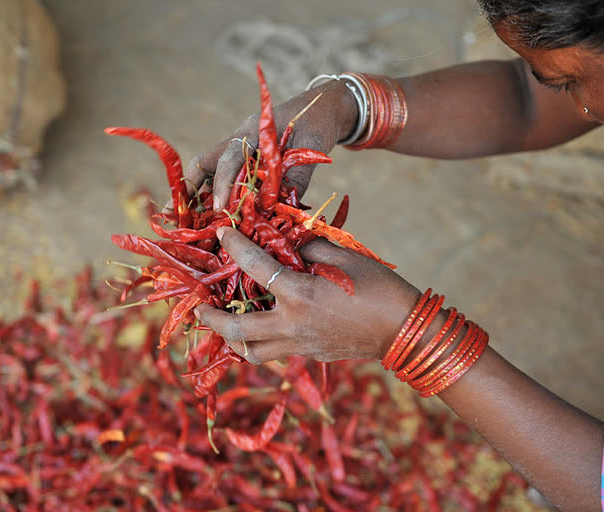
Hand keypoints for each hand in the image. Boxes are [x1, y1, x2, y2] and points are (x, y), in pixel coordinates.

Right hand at [166, 80, 357, 212]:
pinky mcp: (247, 159)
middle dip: (191, 190)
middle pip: (206, 163)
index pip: (231, 158)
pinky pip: (226, 178)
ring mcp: (240, 148)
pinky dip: (217, 196)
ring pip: (211, 171)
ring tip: (188, 223)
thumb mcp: (311, 150)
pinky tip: (213, 217)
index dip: (224, 184)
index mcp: (253, 130)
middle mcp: (240, 138)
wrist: (323, 108)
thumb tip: (277, 211)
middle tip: (178, 217)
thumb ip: (295, 179)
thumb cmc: (317, 124)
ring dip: (200, 196)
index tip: (220, 208)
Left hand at [194, 227, 421, 363]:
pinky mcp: (310, 356)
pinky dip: (259, 341)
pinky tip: (261, 325)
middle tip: (198, 306)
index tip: (222, 233)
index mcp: (300, 296)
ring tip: (224, 322)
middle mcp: (293, 325)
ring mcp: (300, 346)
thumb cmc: (379, 288)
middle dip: (210, 318)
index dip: (236, 247)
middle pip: (236, 330)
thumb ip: (309, 248)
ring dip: (232, 338)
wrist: (405, 331)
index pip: (256, 268)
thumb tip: (288, 243)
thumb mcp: (344, 257)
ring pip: (252, 352)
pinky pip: (274, 352)